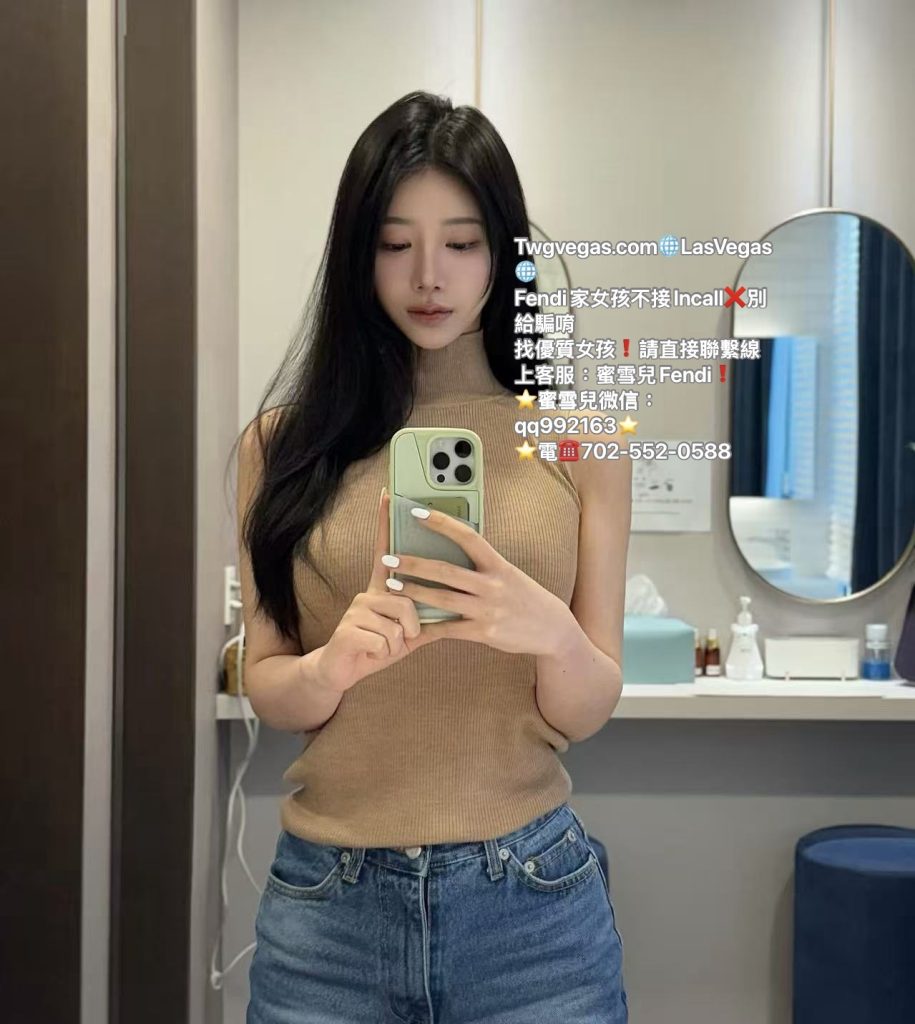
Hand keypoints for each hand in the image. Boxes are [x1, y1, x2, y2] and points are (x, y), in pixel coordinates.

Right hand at [316, 488, 443, 693]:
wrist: (339, 672)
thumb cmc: (375, 649)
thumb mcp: (405, 635)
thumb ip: (427, 619)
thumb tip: (453, 607)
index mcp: (382, 590)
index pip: (386, 551)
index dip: (386, 522)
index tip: (388, 494)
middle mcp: (368, 593)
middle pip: (406, 598)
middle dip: (410, 625)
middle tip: (401, 638)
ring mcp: (357, 609)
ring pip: (398, 623)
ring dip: (397, 643)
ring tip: (382, 648)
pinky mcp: (349, 629)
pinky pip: (386, 639)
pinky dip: (384, 653)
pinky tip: (371, 654)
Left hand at [383, 506, 574, 656]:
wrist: (551, 629)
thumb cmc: (525, 597)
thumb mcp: (509, 573)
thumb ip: (483, 564)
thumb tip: (452, 549)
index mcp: (498, 564)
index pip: (467, 536)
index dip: (441, 522)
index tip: (417, 512)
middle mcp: (493, 584)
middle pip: (446, 571)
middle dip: (415, 564)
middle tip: (389, 557)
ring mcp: (488, 609)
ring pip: (443, 599)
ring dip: (415, 592)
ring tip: (392, 586)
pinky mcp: (484, 632)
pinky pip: (450, 629)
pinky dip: (428, 628)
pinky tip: (411, 626)